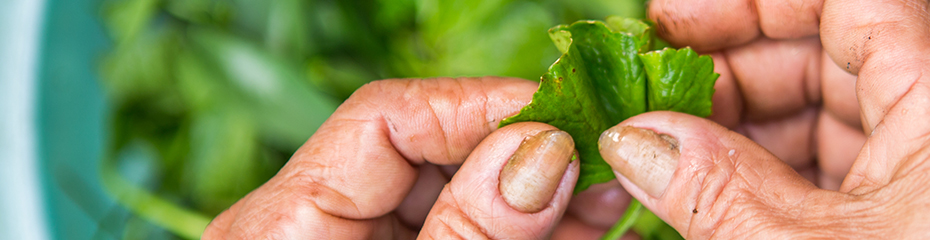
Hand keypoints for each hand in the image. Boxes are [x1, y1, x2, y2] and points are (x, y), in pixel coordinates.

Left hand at [203, 78, 606, 238]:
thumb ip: (468, 233)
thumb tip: (540, 152)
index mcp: (286, 224)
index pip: (387, 116)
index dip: (483, 105)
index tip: (566, 115)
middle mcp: (316, 230)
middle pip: (432, 156)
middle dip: (527, 155)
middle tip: (607, 160)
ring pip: (458, 201)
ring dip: (540, 200)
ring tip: (613, 199)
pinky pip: (463, 239)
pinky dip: (523, 236)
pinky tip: (584, 229)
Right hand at [592, 0, 929, 237]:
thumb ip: (715, 193)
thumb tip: (637, 142)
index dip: (747, 2)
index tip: (670, 21)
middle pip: (831, 46)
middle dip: (733, 73)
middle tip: (653, 103)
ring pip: (834, 108)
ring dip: (749, 130)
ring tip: (672, 161)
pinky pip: (853, 163)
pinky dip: (784, 175)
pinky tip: (722, 199)